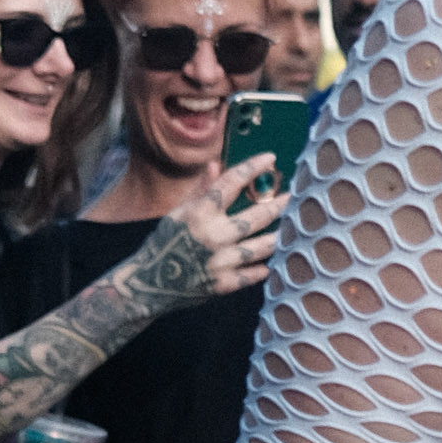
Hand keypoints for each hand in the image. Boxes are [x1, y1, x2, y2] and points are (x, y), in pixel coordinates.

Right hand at [121, 154, 289, 307]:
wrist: (148, 283)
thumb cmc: (163, 243)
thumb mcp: (178, 213)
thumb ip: (200, 190)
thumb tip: (216, 164)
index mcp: (200, 212)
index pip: (232, 182)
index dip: (253, 167)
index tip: (270, 158)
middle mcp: (213, 234)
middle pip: (257, 216)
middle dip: (279, 205)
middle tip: (293, 198)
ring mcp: (220, 261)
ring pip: (261, 246)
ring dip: (278, 237)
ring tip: (292, 229)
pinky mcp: (223, 284)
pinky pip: (252, 274)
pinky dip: (262, 268)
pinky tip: (271, 263)